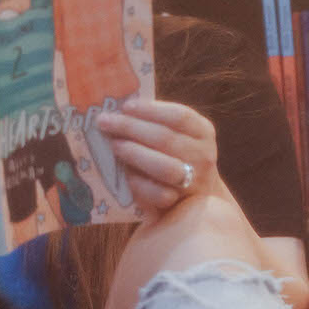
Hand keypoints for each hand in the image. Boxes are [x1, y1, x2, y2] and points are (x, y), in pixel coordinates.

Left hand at [96, 97, 220, 221]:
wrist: (193, 199)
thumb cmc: (177, 158)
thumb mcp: (177, 136)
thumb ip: (156, 123)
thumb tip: (121, 109)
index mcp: (203, 131)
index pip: (179, 116)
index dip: (151, 110)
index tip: (125, 106)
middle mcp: (203, 155)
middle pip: (165, 138)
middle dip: (131, 128)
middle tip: (105, 122)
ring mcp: (195, 180)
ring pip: (163, 166)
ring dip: (134, 153)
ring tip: (114, 145)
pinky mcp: (180, 202)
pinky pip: (157, 192)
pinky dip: (138, 182)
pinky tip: (125, 174)